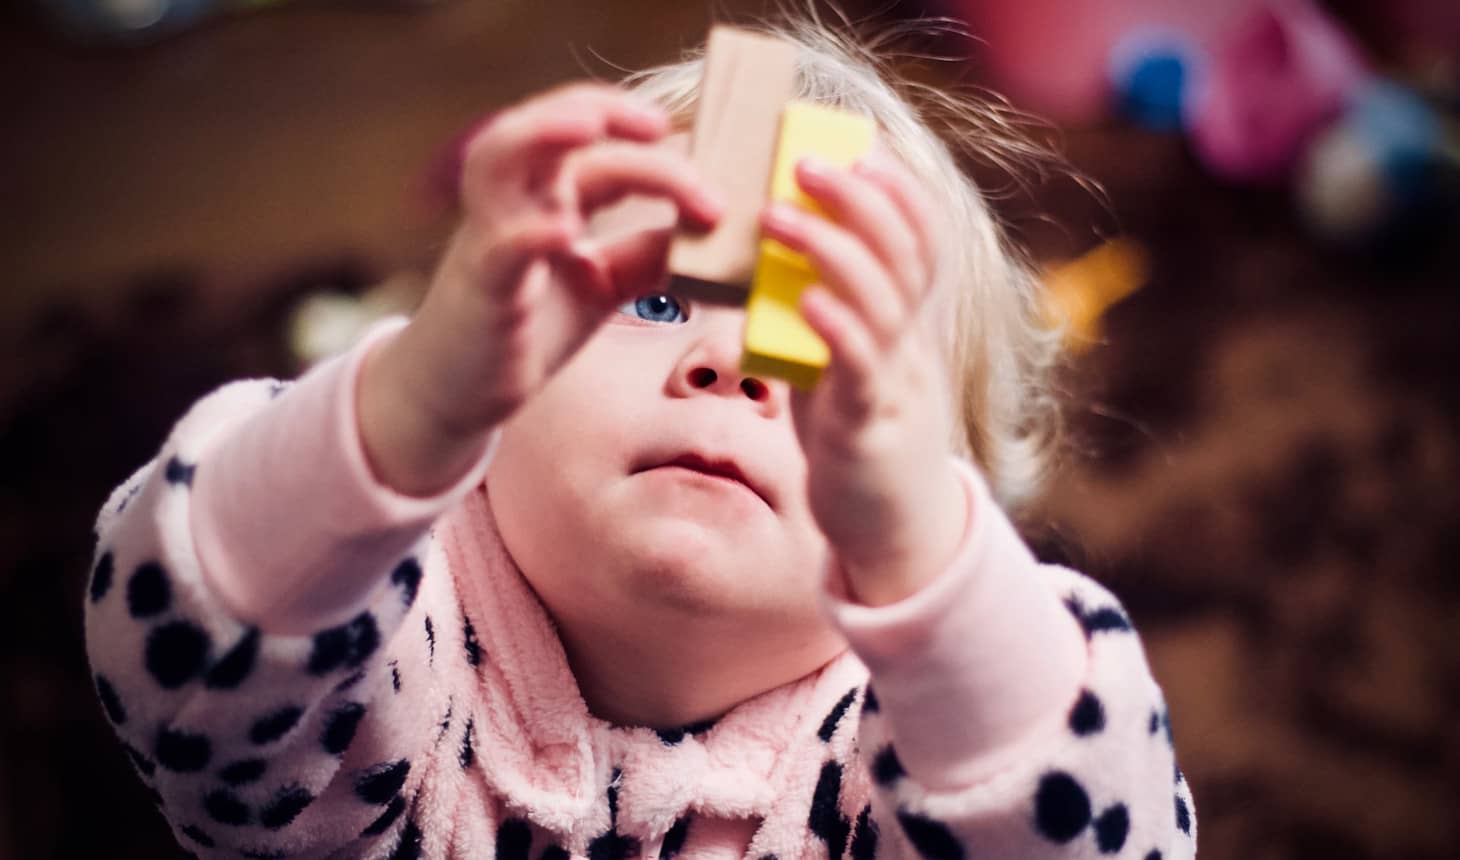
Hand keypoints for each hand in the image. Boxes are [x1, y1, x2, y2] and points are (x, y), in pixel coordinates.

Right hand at [360, 83, 721, 493]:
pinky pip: (498, 249)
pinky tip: (565, 232)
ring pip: (496, 159)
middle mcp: (513, 203)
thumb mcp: (604, 283)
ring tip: (591, 126)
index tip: (697, 148)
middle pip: (543, 126)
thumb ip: (649, 254)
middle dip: (597, 108)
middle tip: (657, 123)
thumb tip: (713, 231)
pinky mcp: (482, 288)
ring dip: (541, 132)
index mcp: (546, 195)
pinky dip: (529, 233)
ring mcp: (490, 239)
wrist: (460, 389)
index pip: (594, 143)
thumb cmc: (531, 326)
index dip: (644, 138)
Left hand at [759, 149, 968, 605]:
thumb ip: (822, 316)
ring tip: (780, 214)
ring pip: (881, 303)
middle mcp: (911, 347)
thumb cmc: (856, 439)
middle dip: (859, 199)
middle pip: (903, 256)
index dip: (899, 191)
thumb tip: (772, 262)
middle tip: (806, 161)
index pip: (922, 242)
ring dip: (830, 249)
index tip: (861, 148)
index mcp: (906, 327)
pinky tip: (803, 298)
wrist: (888, 532)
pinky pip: (859, 370)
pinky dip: (835, 328)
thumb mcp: (842, 366)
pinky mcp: (868, 429)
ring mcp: (895, 386)